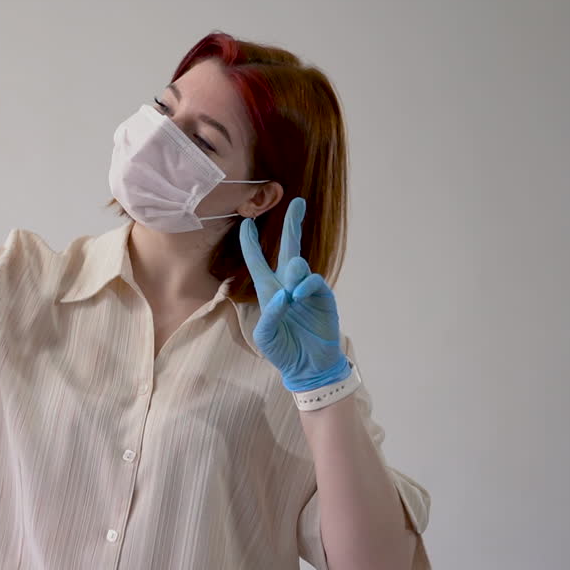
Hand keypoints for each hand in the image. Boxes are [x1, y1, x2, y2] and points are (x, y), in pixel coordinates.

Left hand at [239, 197, 351, 391]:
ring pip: (299, 265)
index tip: (246, 222)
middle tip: (297, 202)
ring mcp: (307, 290)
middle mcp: (288, 286)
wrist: (309, 367)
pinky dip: (306, 285)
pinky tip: (299, 296)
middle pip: (289, 249)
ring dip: (293, 272)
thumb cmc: (283, 351)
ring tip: (291, 294)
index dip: (251, 243)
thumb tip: (284, 294)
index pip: (258, 262)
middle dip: (293, 225)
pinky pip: (314, 282)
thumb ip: (269, 315)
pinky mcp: (323, 298)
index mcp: (270, 292)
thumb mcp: (265, 337)